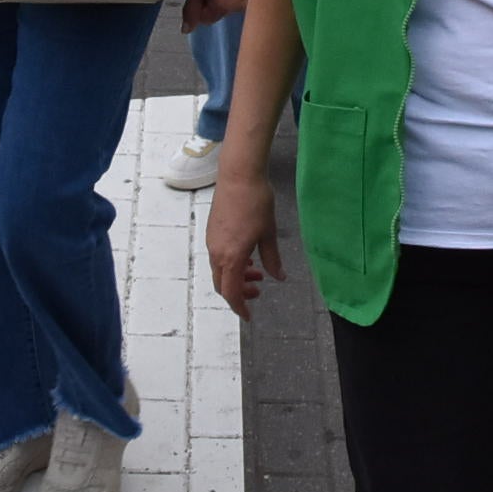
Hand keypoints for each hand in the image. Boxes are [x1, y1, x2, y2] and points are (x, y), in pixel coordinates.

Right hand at [206, 171, 285, 317]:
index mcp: (232, 257)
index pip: (231, 292)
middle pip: (223, 284)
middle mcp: (217, 252)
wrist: (239, 175)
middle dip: (239, 293)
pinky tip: (248, 255)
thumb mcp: (269, 233)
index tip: (249, 316)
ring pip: (221, 270)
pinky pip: (219, 257)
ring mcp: (212, 241)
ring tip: (258, 272)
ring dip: (237, 277)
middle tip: (259, 291)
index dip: (240, 307)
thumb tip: (279, 278)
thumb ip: (272, 259)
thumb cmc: (257, 203)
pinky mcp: (212, 231)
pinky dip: (232, 264)